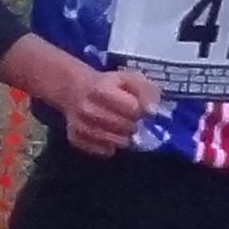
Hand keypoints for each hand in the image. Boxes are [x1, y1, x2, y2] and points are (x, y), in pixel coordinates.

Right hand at [34, 44, 161, 154]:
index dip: (140, 109)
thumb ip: (146, 90)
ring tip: (121, 128)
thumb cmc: (108, 85)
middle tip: (129, 118)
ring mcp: (79, 125)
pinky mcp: (75, 138)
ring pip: (114, 142)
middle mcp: (87, 109)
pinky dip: (110, 146)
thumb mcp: (130, 78)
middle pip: (125, 127)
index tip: (138, 107)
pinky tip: (110, 135)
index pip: (133, 108)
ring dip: (123, 137)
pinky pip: (102, 151)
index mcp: (100, 89)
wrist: (75, 90)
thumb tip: (152, 111)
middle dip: (132, 124)